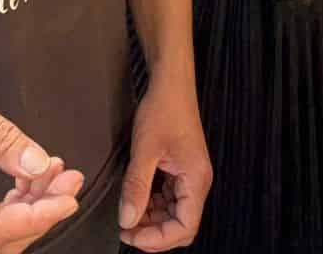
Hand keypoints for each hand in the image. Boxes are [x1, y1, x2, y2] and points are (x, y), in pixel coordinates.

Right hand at [0, 75, 84, 253]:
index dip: (39, 217)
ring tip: (55, 174)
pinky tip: (32, 178)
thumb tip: (39, 166)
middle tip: (68, 178)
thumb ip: (1, 138)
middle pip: (1, 239)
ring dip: (33, 209)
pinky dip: (18, 206)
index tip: (68, 195)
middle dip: (43, 212)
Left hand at [119, 74, 209, 249]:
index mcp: (196, 180)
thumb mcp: (145, 149)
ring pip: (173, 214)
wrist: (170, 84)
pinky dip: (151, 205)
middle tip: (125, 230)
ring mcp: (188, 177)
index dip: (158, 239)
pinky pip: (168, 199)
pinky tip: (134, 199)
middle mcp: (197, 182)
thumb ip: (136, 187)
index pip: (185, 227)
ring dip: (151, 220)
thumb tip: (128, 220)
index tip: (131, 235)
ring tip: (127, 215)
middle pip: (181, 225)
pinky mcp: (179, 171)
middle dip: (154, 233)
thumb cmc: (164, 109)